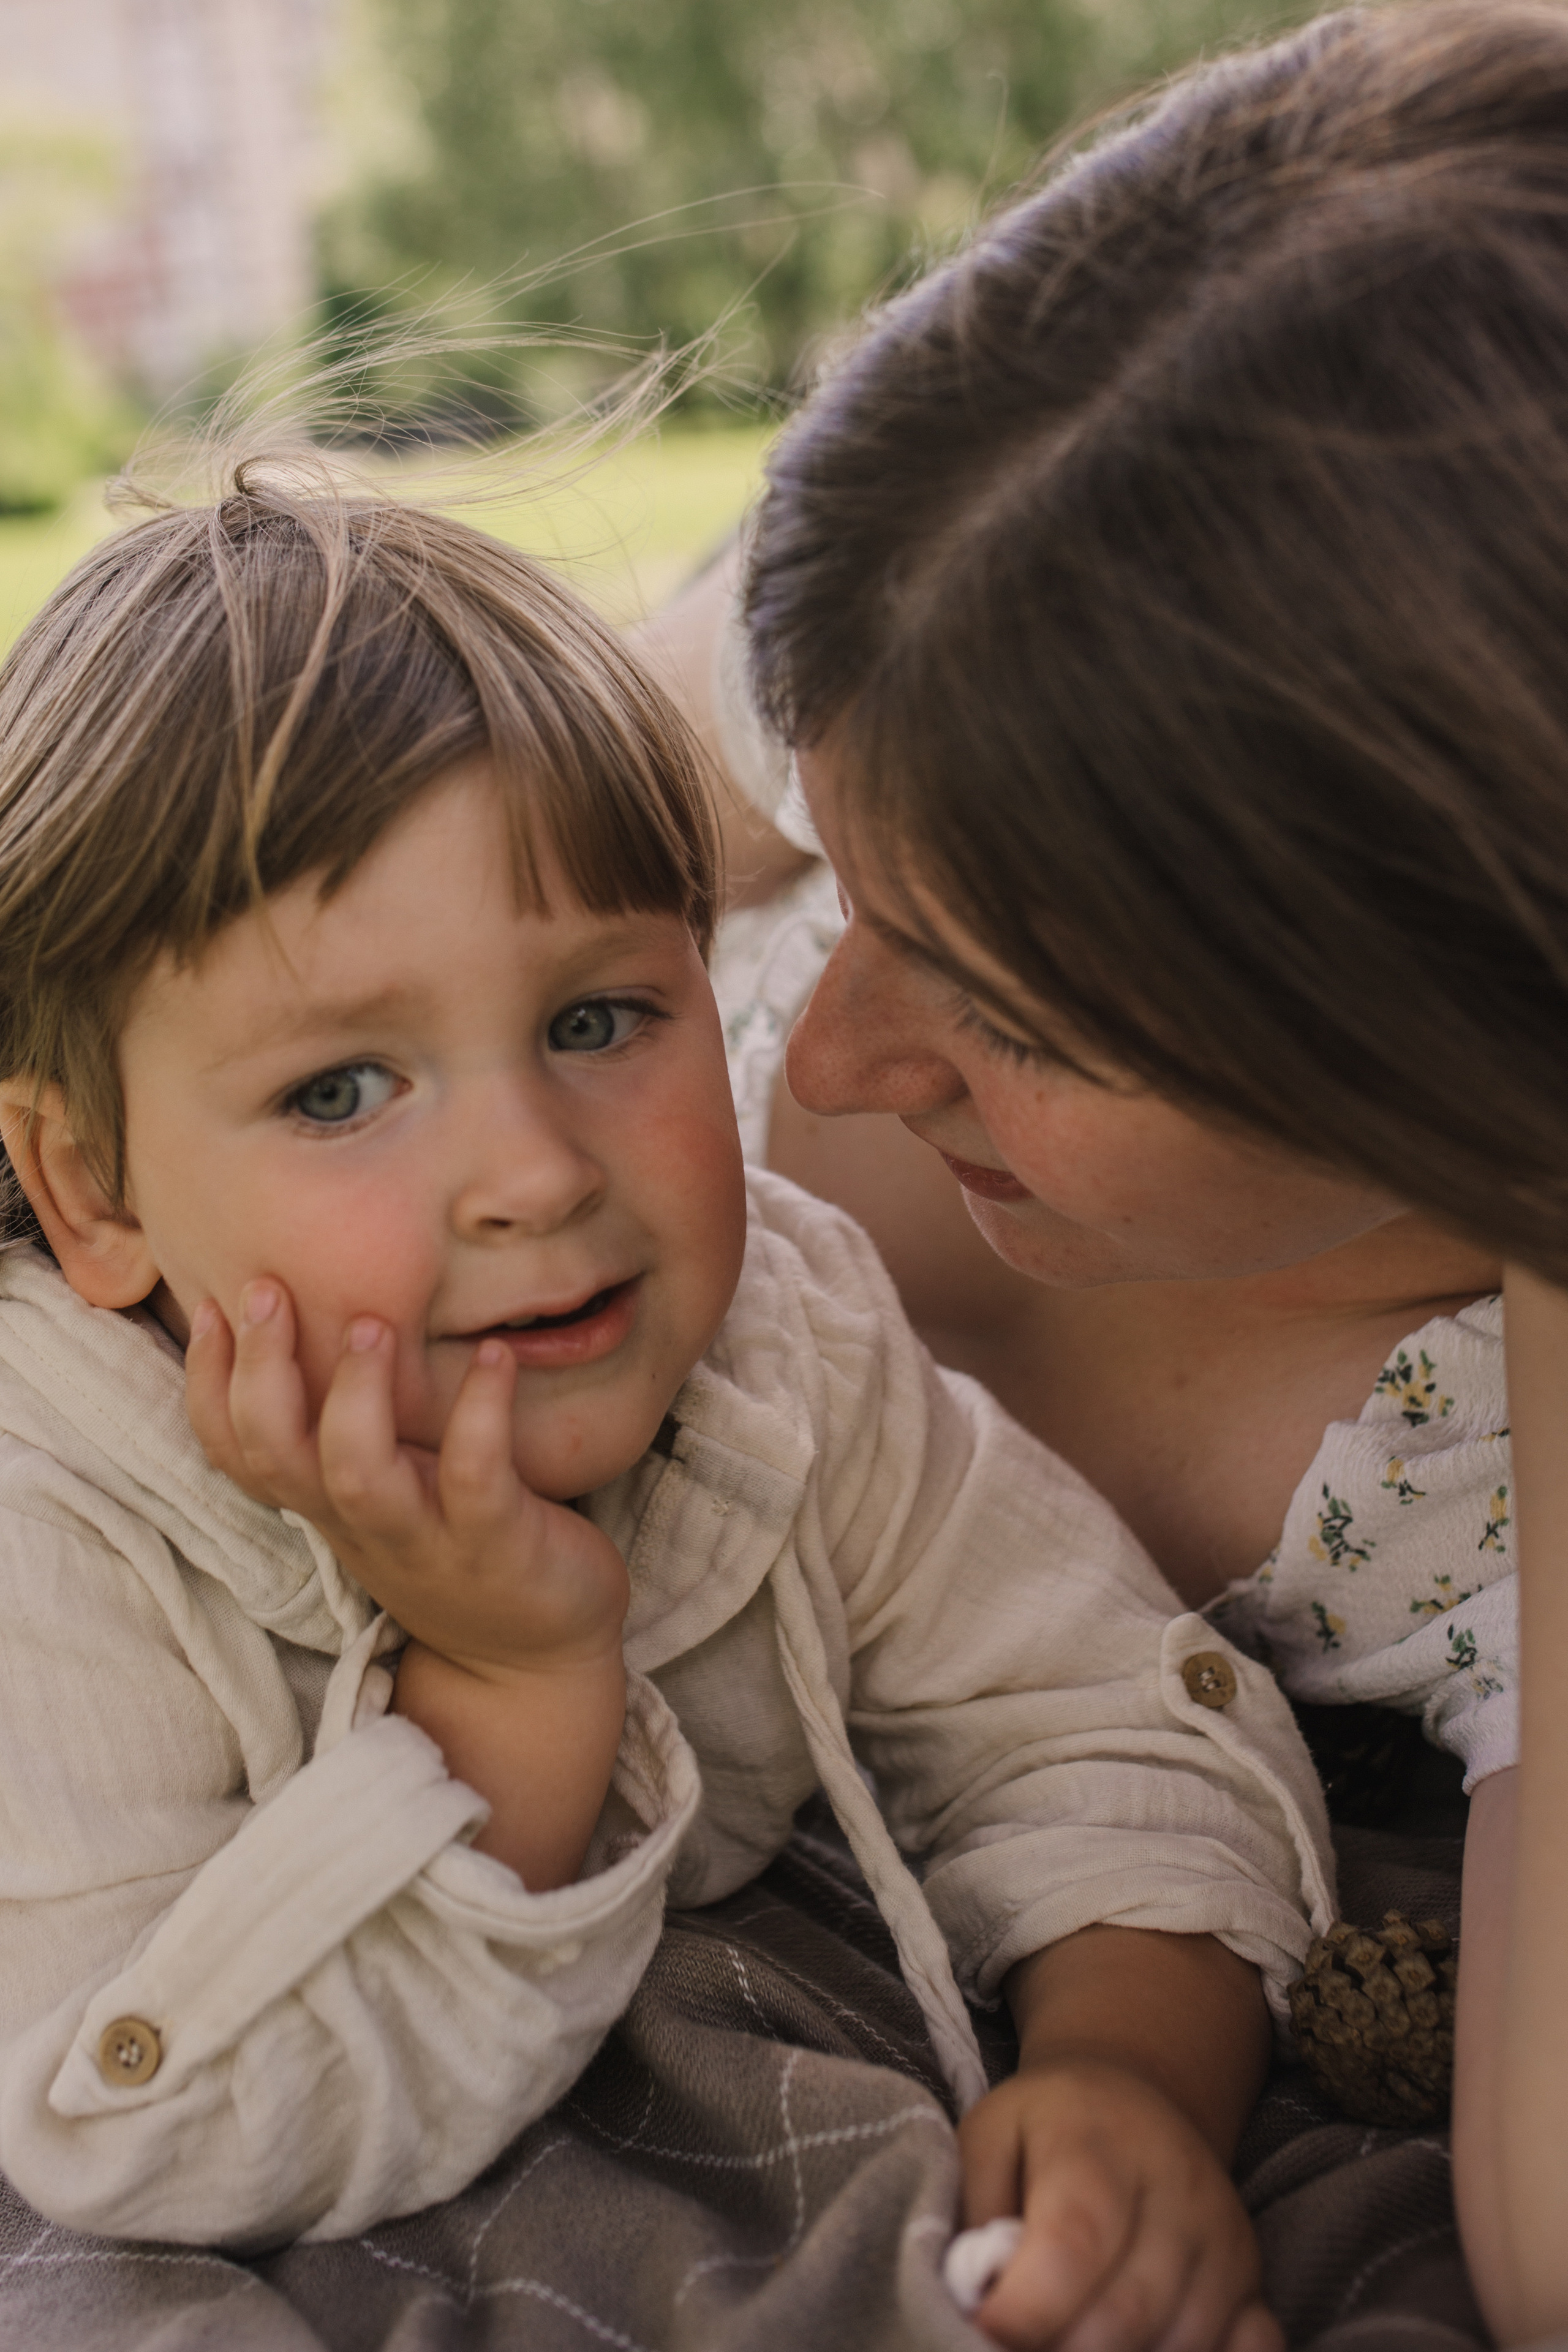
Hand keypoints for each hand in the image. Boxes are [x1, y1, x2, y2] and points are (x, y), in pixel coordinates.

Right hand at [185, 1280, 628, 1683]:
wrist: (532, 1664)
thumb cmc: (463, 1551)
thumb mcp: (391, 1495)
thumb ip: (356, 1433)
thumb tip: (329, 1329)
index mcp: (327, 1506)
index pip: (237, 1452)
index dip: (208, 1385)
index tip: (207, 1305)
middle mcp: (361, 1524)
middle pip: (276, 1455)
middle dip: (260, 1373)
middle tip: (267, 1291)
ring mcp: (425, 1539)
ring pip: (358, 1475)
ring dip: (355, 1396)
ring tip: (372, 1324)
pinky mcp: (495, 1545)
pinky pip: (475, 1478)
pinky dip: (481, 1412)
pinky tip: (496, 1355)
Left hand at [958, 2059, 1279, 2351]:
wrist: (1131, 2098)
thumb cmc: (1045, 2130)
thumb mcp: (988, 2138)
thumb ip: (972, 2214)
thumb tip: (973, 2299)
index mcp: (1097, 2143)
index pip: (1072, 2245)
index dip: (1026, 2311)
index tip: (985, 2331)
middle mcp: (1175, 2186)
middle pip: (1127, 2313)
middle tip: (1026, 2344)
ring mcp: (1224, 2234)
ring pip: (1183, 2344)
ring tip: (1072, 2338)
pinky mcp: (1254, 2275)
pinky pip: (1250, 2351)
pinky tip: (1145, 2349)